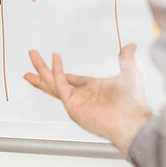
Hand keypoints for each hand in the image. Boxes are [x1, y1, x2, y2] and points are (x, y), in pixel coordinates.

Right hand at [23, 44, 152, 154]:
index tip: (53, 58)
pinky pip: (61, 85)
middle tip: (32, 55)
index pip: (70, 79)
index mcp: (92, 90)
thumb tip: (131, 46)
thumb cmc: (133, 103)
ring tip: (32, 55)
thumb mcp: (129, 73)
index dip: (60, 70)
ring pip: (52, 82)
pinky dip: (57, 71)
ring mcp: (75, 102)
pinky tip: (54, 58)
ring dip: (41, 68)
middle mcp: (81, 97)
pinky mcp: (72, 106)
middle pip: (55, 80)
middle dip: (42, 67)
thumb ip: (126, 59)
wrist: (133, 120)